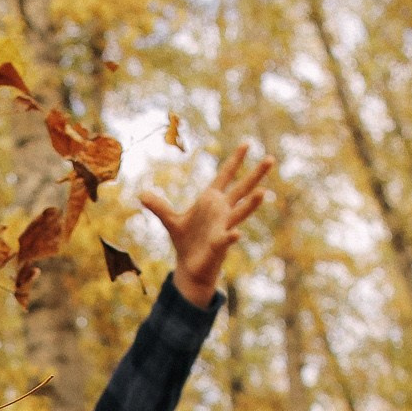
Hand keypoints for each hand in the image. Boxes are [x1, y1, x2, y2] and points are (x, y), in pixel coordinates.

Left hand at [141, 142, 274, 308]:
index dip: (235, 160)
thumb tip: (141, 194)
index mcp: (211, 201)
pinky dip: (231, 237)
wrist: (189, 267)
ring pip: (240, 213)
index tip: (247, 143)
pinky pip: (226, 239)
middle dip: (255, 175)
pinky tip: (237, 234)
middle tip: (271, 158)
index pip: (225, 176)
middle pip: (241, 189)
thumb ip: (159, 207)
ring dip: (251, 204)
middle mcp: (222, 211)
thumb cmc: (186, 242)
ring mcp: (223, 227)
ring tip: (263, 192)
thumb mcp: (171, 221)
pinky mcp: (219, 245)